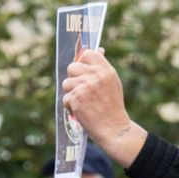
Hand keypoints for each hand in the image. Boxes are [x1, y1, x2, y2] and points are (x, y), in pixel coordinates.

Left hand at [62, 49, 145, 167]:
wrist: (113, 128)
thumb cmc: (111, 107)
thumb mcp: (112, 83)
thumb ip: (102, 68)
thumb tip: (99, 49)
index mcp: (106, 70)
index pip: (88, 53)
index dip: (81, 61)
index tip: (82, 71)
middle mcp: (96, 75)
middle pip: (72, 67)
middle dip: (73, 79)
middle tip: (81, 91)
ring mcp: (85, 86)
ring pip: (66, 83)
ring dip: (70, 94)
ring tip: (83, 103)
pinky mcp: (76, 98)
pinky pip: (65, 98)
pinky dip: (70, 107)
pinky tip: (81, 111)